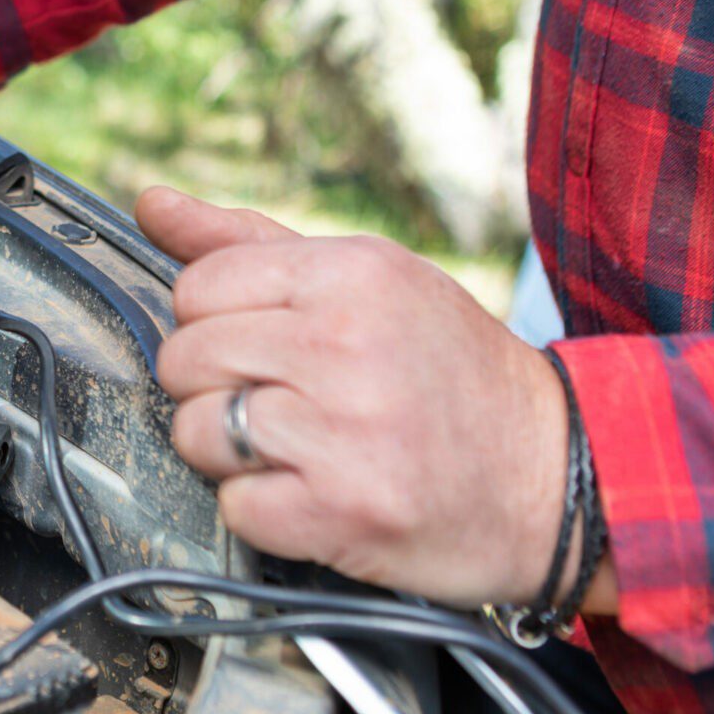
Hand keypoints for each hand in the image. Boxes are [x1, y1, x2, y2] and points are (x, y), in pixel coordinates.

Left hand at [134, 186, 600, 610]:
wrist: (561, 478)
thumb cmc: (453, 375)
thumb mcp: (370, 282)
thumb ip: (249, 242)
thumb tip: (151, 201)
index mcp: (351, 274)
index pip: (196, 287)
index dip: (209, 325)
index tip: (254, 348)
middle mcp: (345, 343)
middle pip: (186, 359)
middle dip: (212, 389)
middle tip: (275, 404)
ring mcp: (343, 430)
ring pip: (196, 432)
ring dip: (228, 453)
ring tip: (293, 452)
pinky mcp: (342, 510)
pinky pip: (235, 505)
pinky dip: (261, 512)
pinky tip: (312, 497)